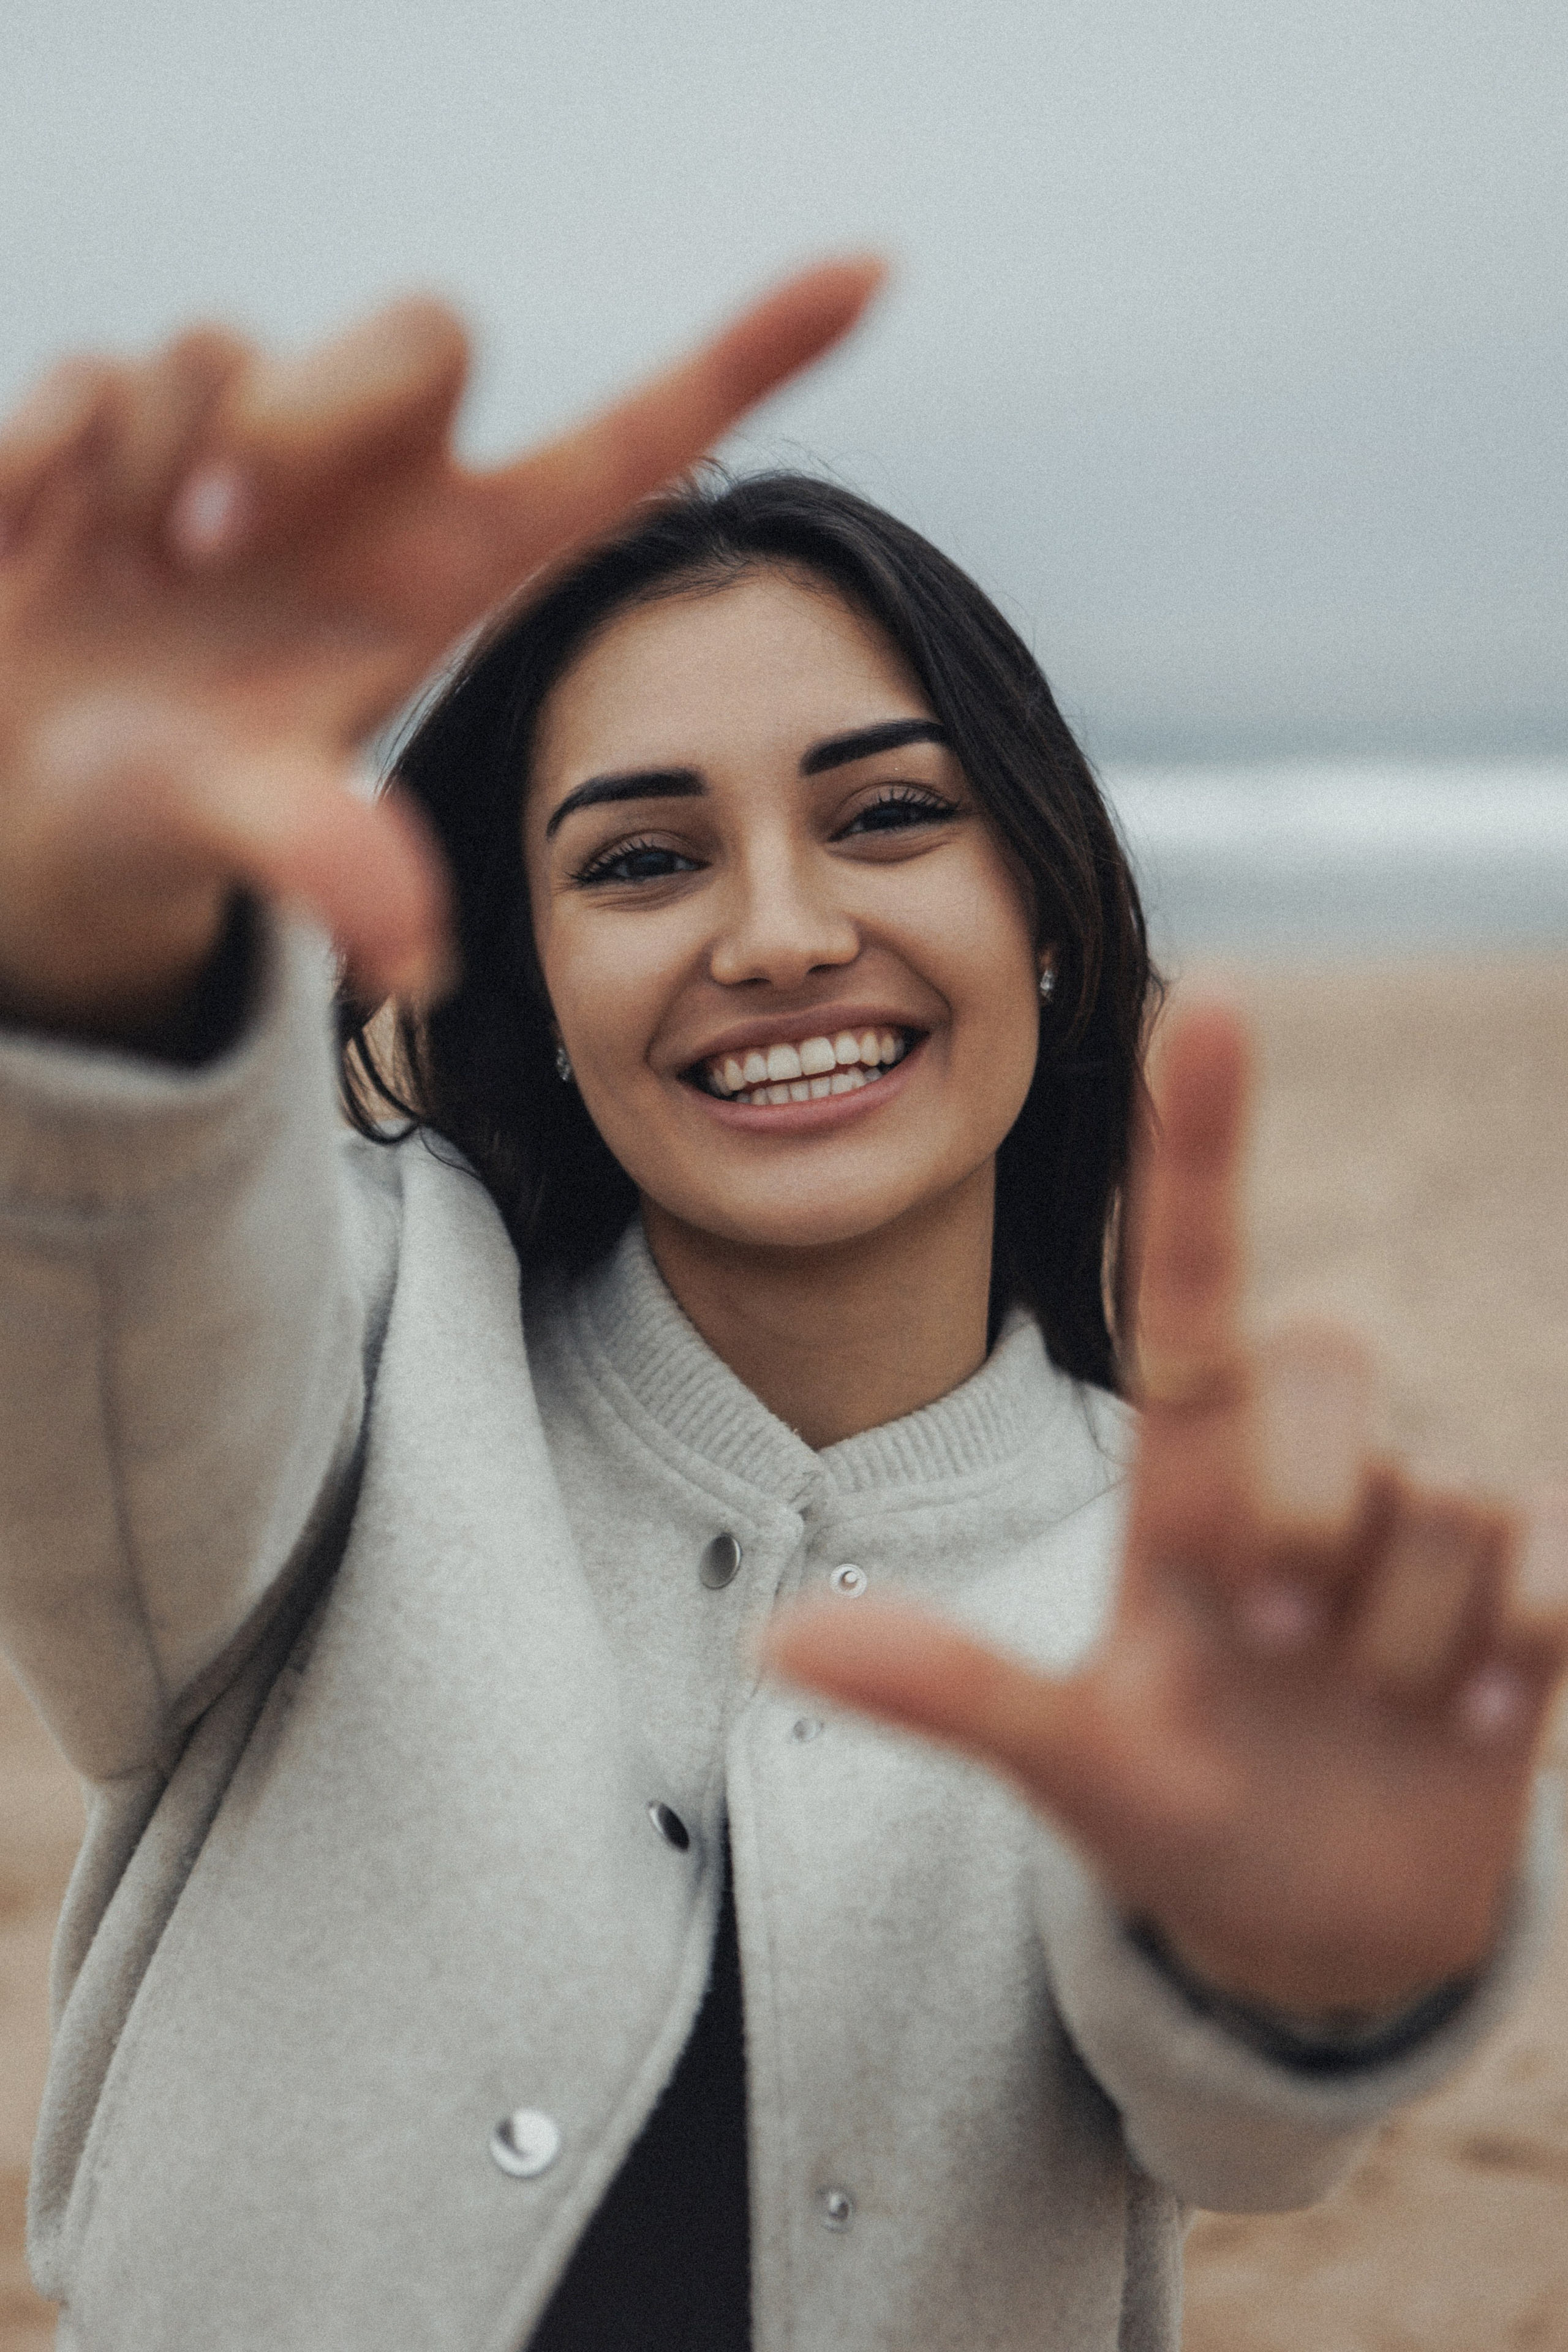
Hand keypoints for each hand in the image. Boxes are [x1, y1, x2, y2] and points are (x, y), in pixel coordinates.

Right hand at [0, 259, 881, 1030]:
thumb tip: (413, 956)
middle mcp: (368, 486)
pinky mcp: (114, 424)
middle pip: (418, 334)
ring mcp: (243, 440)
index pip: (628, 445)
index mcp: (450, 567)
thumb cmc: (186, 795)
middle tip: (210, 540)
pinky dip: (45, 454)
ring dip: (164, 453)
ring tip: (132, 571)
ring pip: (226, 347)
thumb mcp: (254, 827)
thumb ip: (330, 859)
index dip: (746, 358)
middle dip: (310, 410)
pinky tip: (32, 545)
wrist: (38, 789)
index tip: (873, 275)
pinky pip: (90, 370)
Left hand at [766, 1001, 1567, 2015]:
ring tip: (1369, 1715)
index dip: (1203, 1138)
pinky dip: (1522, 1643)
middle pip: (1324, 1362)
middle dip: (1303, 1513)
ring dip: (1397, 1638)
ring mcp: (1427, 1524)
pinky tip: (1479, 1722)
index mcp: (1188, 1480)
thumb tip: (773, 1638)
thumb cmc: (1184, 1812)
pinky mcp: (1537, 1583)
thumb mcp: (1071, 1763)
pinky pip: (1550, 1552)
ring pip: (1437, 1500)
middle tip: (1280, 1653)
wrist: (1325, 1924)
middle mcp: (1308, 1469)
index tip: (1211, 993)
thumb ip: (947, 1691)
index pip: (1194, 1276)